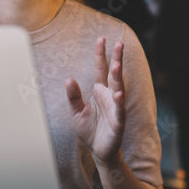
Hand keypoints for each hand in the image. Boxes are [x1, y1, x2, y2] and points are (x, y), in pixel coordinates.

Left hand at [66, 37, 125, 164]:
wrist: (98, 150)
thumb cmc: (89, 129)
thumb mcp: (76, 112)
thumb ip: (73, 96)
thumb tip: (69, 79)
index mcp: (99, 91)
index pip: (101, 68)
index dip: (101, 54)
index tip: (102, 39)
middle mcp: (109, 96)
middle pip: (114, 74)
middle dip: (117, 58)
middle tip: (119, 43)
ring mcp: (115, 107)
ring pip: (118, 88)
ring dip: (119, 77)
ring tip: (117, 64)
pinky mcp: (118, 121)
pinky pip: (119, 110)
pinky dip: (119, 102)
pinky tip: (118, 94)